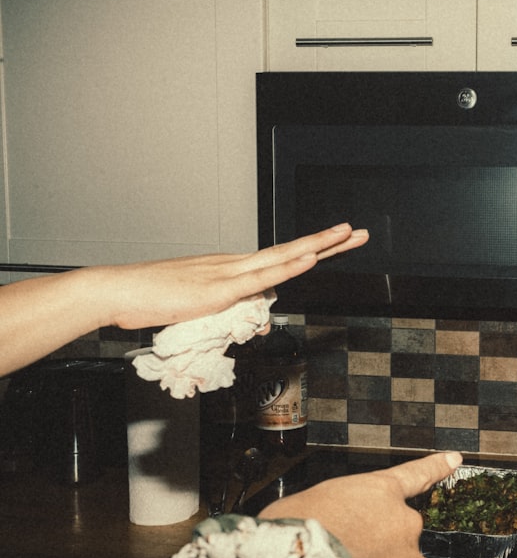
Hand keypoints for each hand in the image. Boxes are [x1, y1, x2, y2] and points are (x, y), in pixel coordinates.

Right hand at [103, 223, 367, 329]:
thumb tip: (260, 327)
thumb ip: (234, 318)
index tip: (338, 241)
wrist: (117, 292)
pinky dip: (288, 265)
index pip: (283, 257)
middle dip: (328, 241)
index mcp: (233, 269)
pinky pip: (261, 276)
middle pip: (292, 251)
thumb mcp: (204, 316)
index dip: (313, 249)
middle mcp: (235, 264)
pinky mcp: (219, 288)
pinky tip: (310, 258)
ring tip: (346, 233)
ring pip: (283, 256)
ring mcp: (229, 273)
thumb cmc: (152, 302)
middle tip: (358, 231)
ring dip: (318, 245)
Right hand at [259, 451, 461, 557]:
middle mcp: (405, 524)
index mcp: (379, 494)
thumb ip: (334, 509)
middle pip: (399, 538)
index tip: (454, 460)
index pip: (414, 476)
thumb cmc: (291, 539)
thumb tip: (328, 524)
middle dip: (379, 551)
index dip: (435, 468)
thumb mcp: (306, 504)